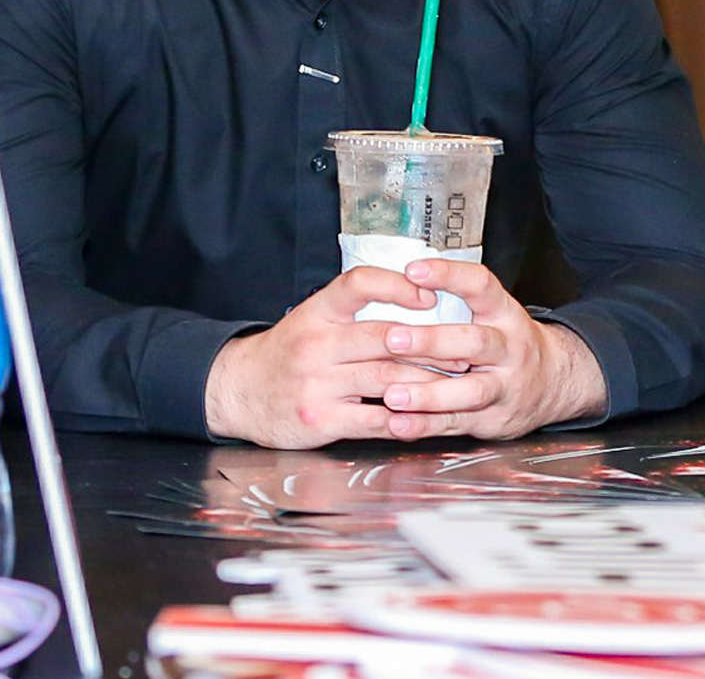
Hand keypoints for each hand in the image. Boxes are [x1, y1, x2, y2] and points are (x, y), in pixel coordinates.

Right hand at [204, 266, 453, 447]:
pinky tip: (424, 417)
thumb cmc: (288, 353)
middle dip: (432, 345)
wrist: (238, 391)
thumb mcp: (312, 319)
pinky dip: (403, 420)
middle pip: (384, 336)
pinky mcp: (320, 419)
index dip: (398, 286)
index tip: (429, 294)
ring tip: (457, 383)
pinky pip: (373, 420)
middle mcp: (317, 344)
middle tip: (466, 350)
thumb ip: (354, 312)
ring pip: (386, 379)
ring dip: (428, 383)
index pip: (359, 284)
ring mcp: (317, 383)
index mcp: (318, 312)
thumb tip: (416, 301)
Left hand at [364, 259, 606, 441]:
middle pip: (475, 342)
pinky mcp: (493, 419)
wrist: (555, 382)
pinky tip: (397, 423)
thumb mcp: (494, 312)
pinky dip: (425, 425)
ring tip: (392, 394)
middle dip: (432, 341)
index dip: (448, 276)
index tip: (413, 270)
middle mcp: (508, 348)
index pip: (480, 285)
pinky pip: (457, 424)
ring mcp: (504, 386)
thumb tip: (398, 279)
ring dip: (428, 394)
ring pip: (470, 391)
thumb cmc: (508, 341)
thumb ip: (456, 300)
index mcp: (504, 313)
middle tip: (393, 339)